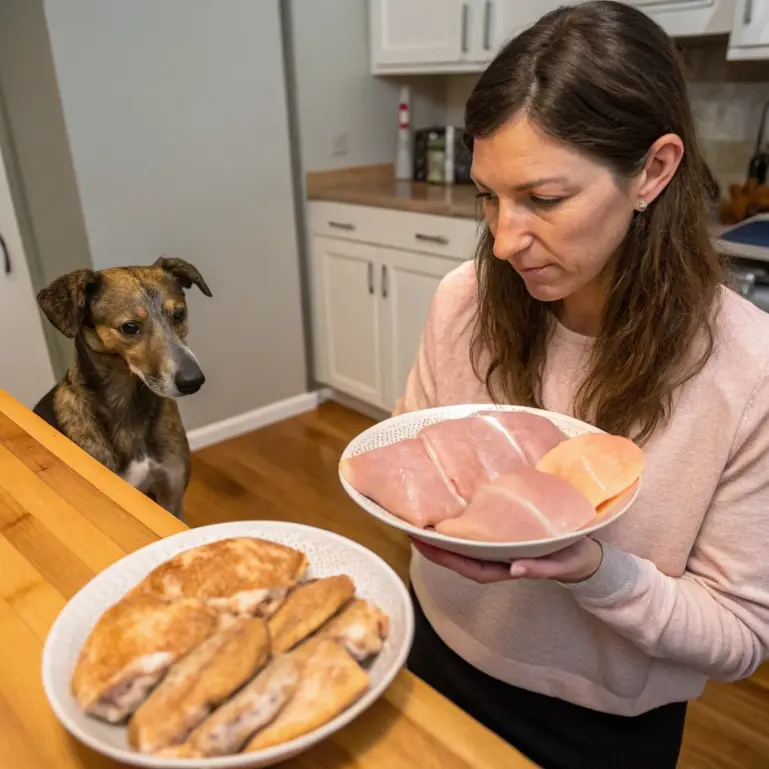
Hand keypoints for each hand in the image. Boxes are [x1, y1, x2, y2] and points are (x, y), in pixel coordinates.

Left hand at [410, 537, 602, 584]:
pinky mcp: (504, 537)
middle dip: (435, 549)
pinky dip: (460, 530)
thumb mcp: (561, 564)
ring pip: (465, 549)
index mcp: (507, 568)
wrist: (584, 553)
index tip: (423, 544)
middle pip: (460, 559)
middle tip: (411, 531)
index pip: (469, 567)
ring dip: (444, 540)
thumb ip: (541, 569)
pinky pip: (476, 536)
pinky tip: (448, 518)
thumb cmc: (571, 558)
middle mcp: (498, 560)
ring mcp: (499, 551)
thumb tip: (515, 570)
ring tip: (422, 525)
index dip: (445, 558)